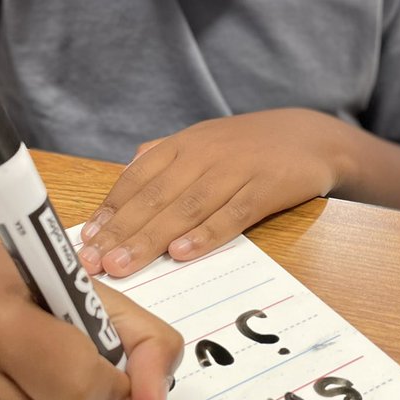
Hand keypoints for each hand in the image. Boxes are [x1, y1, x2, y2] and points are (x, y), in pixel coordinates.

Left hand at [78, 109, 346, 277]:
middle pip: (155, 197)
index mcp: (184, 145)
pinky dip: (205, 235)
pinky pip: (232, 214)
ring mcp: (235, 171)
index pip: (137, 179)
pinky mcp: (266, 188)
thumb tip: (127, 171)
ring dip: (151, 238)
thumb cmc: (251, 145)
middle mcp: (204, 155)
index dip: (110, 210)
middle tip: (95, 262)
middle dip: (121, 232)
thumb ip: (165, 156)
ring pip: (186, 208)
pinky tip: (181, 254)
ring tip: (124, 265)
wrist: (313, 135)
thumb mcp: (205, 140)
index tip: (86, 240)